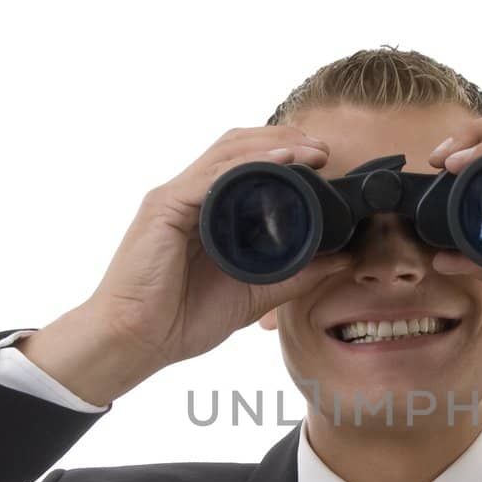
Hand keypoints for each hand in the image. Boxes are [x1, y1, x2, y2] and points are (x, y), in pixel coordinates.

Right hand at [83, 126, 355, 372]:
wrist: (137, 343)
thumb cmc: (182, 319)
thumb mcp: (255, 293)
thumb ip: (297, 275)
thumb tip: (343, 260)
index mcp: (207, 211)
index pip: (246, 164)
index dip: (285, 153)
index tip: (324, 161)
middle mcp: (190, 196)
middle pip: (238, 147)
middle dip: (284, 138)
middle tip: (324, 150)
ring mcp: (175, 198)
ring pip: (227, 152)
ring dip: (272, 144)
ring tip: (310, 149)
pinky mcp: (164, 207)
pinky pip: (211, 176)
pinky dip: (248, 163)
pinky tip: (280, 160)